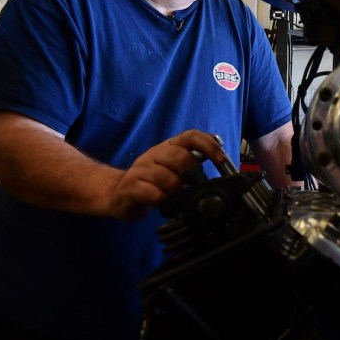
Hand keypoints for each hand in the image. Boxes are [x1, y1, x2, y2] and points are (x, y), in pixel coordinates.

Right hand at [108, 129, 226, 220]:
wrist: (118, 194)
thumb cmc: (152, 182)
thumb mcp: (174, 170)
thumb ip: (193, 163)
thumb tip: (220, 160)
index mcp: (169, 147)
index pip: (190, 136)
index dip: (208, 145)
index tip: (221, 160)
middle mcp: (154, 154)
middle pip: (179, 156)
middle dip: (191, 173)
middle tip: (194, 187)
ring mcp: (140, 169)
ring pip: (165, 176)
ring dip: (176, 190)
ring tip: (176, 197)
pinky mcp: (130, 187)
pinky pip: (150, 192)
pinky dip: (161, 199)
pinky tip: (163, 203)